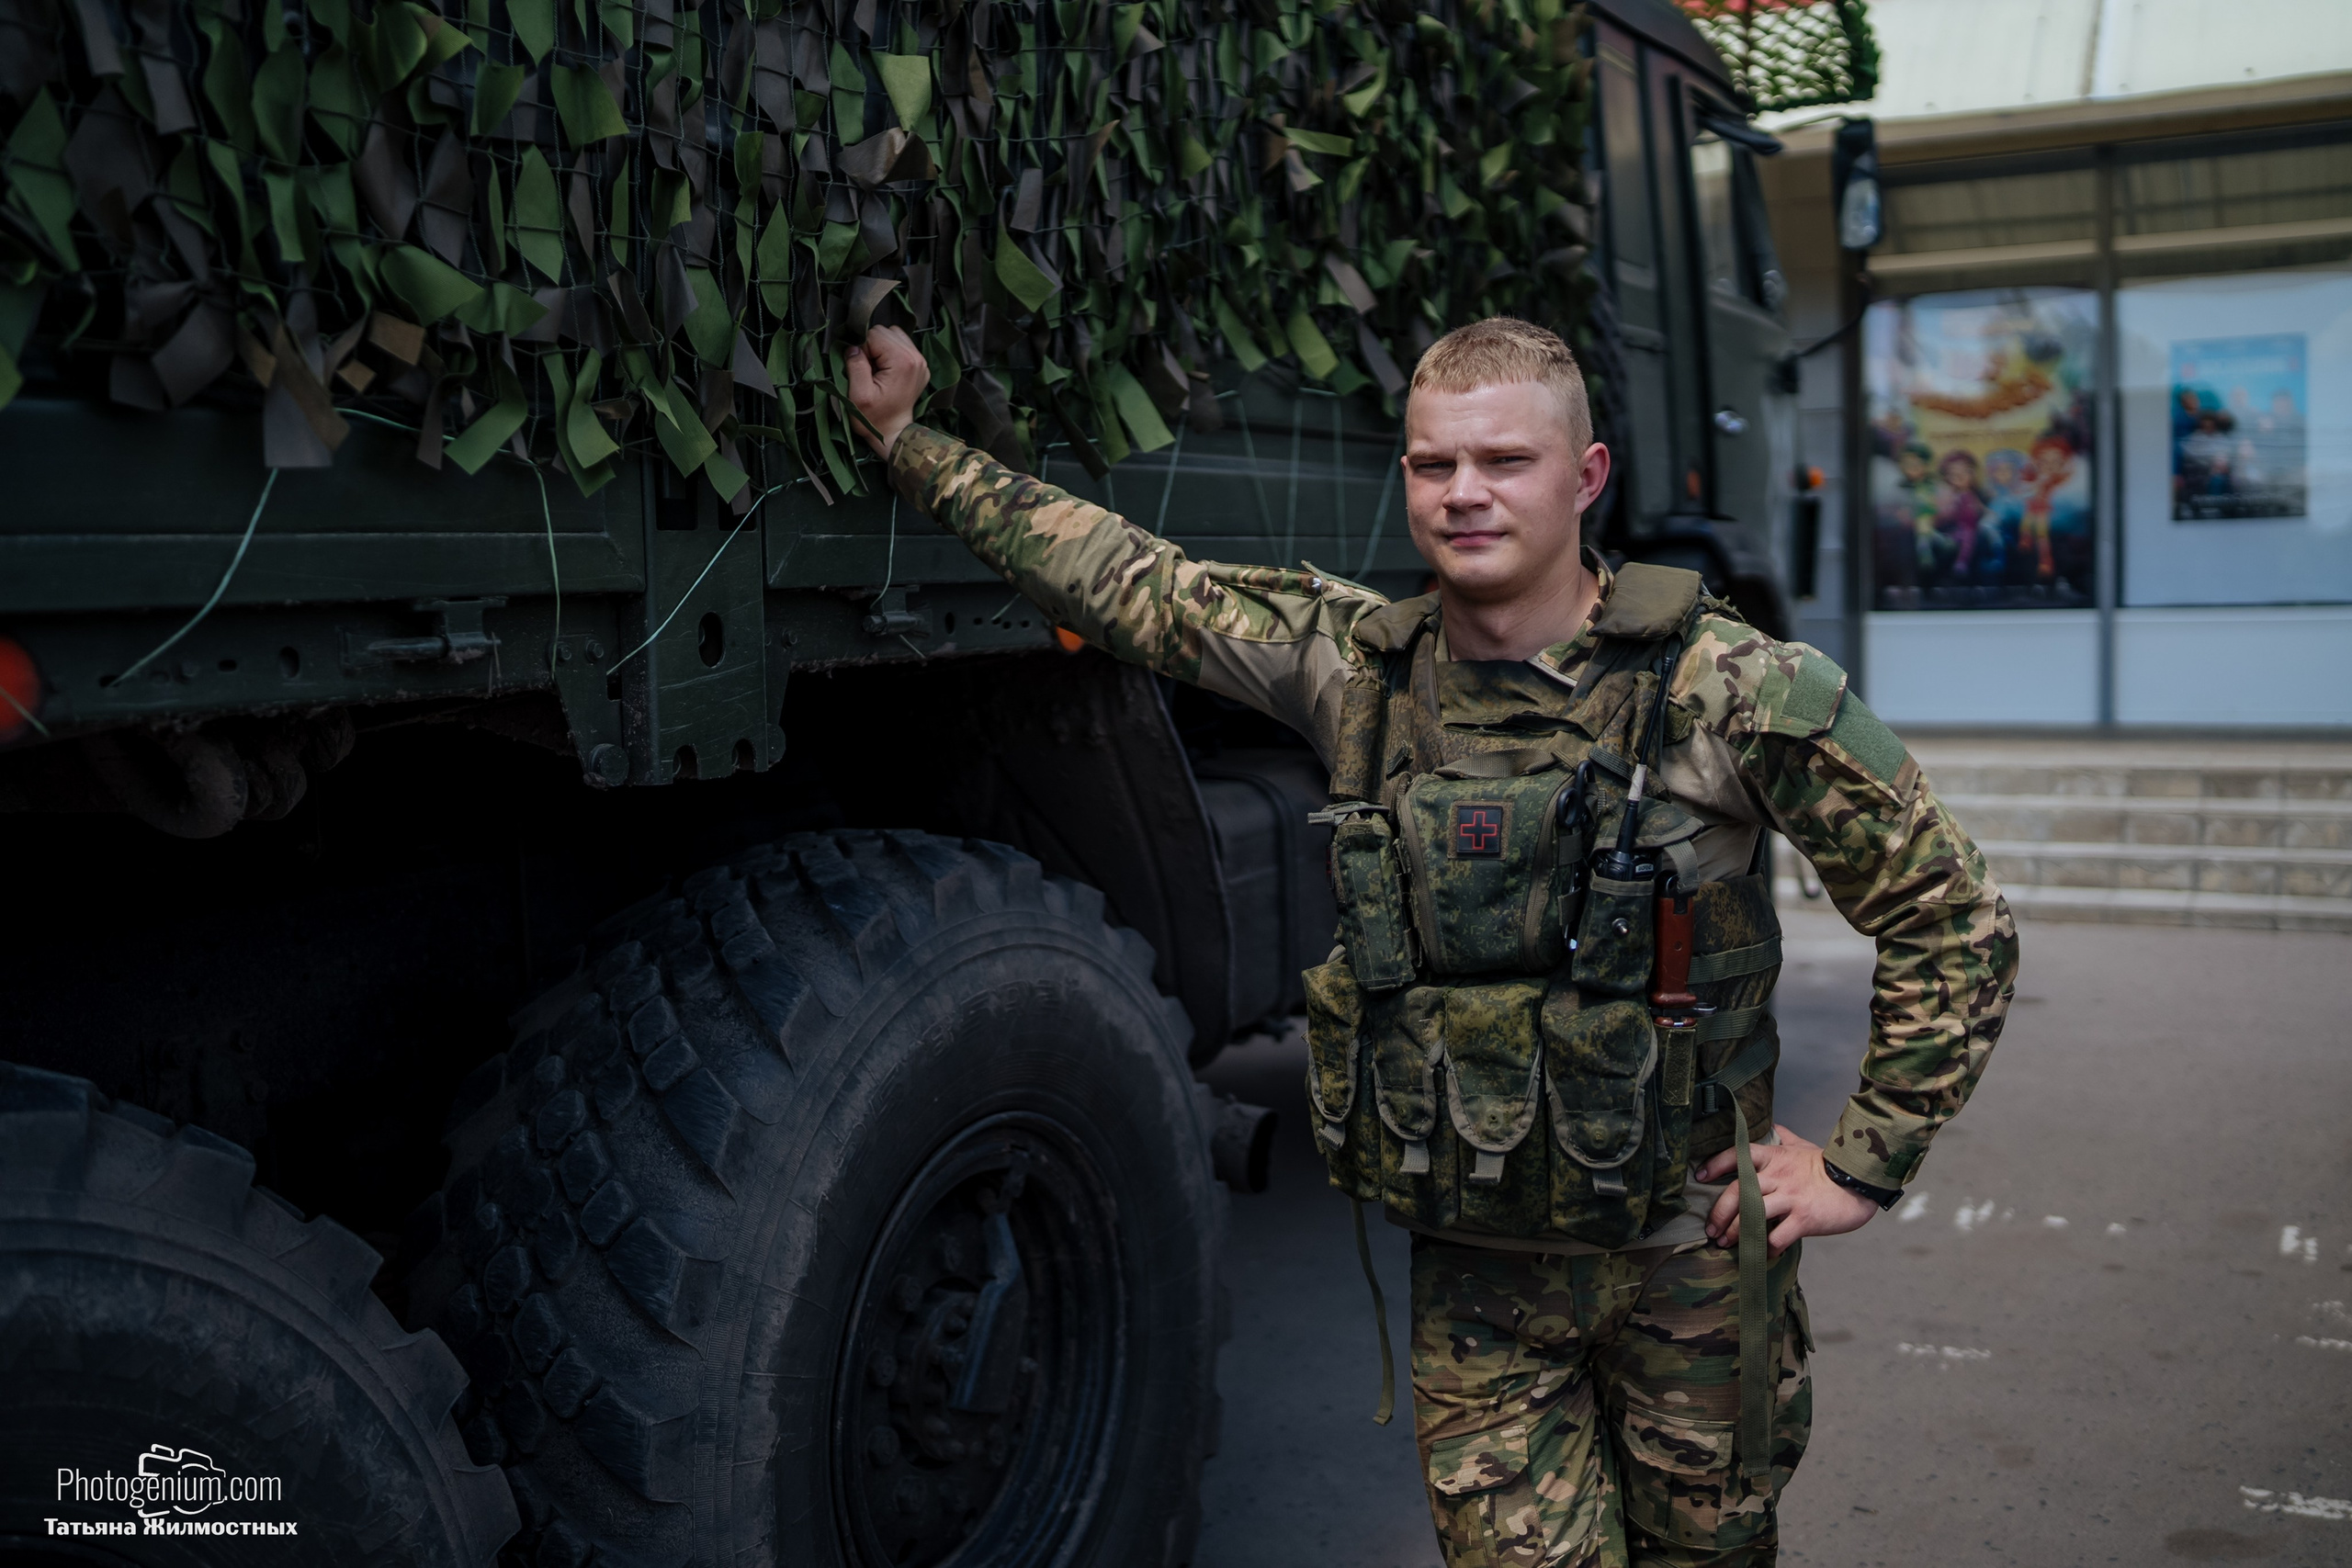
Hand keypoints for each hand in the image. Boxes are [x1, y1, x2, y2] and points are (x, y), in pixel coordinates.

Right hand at [844, 325, 929, 458]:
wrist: (892, 434)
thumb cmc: (874, 419)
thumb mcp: (858, 395)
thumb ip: (855, 366)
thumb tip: (853, 348)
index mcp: (903, 361)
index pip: (874, 334)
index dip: (862, 349)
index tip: (863, 369)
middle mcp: (916, 357)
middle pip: (885, 331)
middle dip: (872, 347)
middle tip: (869, 371)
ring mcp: (920, 361)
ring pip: (893, 335)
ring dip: (881, 348)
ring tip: (877, 370)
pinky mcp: (919, 365)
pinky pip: (901, 345)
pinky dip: (890, 352)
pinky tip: (886, 370)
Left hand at [1697, 1124, 1880, 1257]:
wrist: (1860, 1184)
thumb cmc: (1828, 1167)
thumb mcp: (1803, 1147)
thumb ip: (1785, 1137)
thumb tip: (1773, 1126)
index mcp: (1775, 1157)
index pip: (1737, 1155)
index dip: (1715, 1165)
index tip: (1701, 1177)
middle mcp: (1778, 1176)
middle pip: (1738, 1192)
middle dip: (1719, 1213)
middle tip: (1711, 1229)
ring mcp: (1791, 1198)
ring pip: (1752, 1216)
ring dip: (1736, 1233)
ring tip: (1726, 1244)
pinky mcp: (1804, 1219)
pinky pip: (1777, 1238)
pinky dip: (1766, 1249)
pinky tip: (1762, 1254)